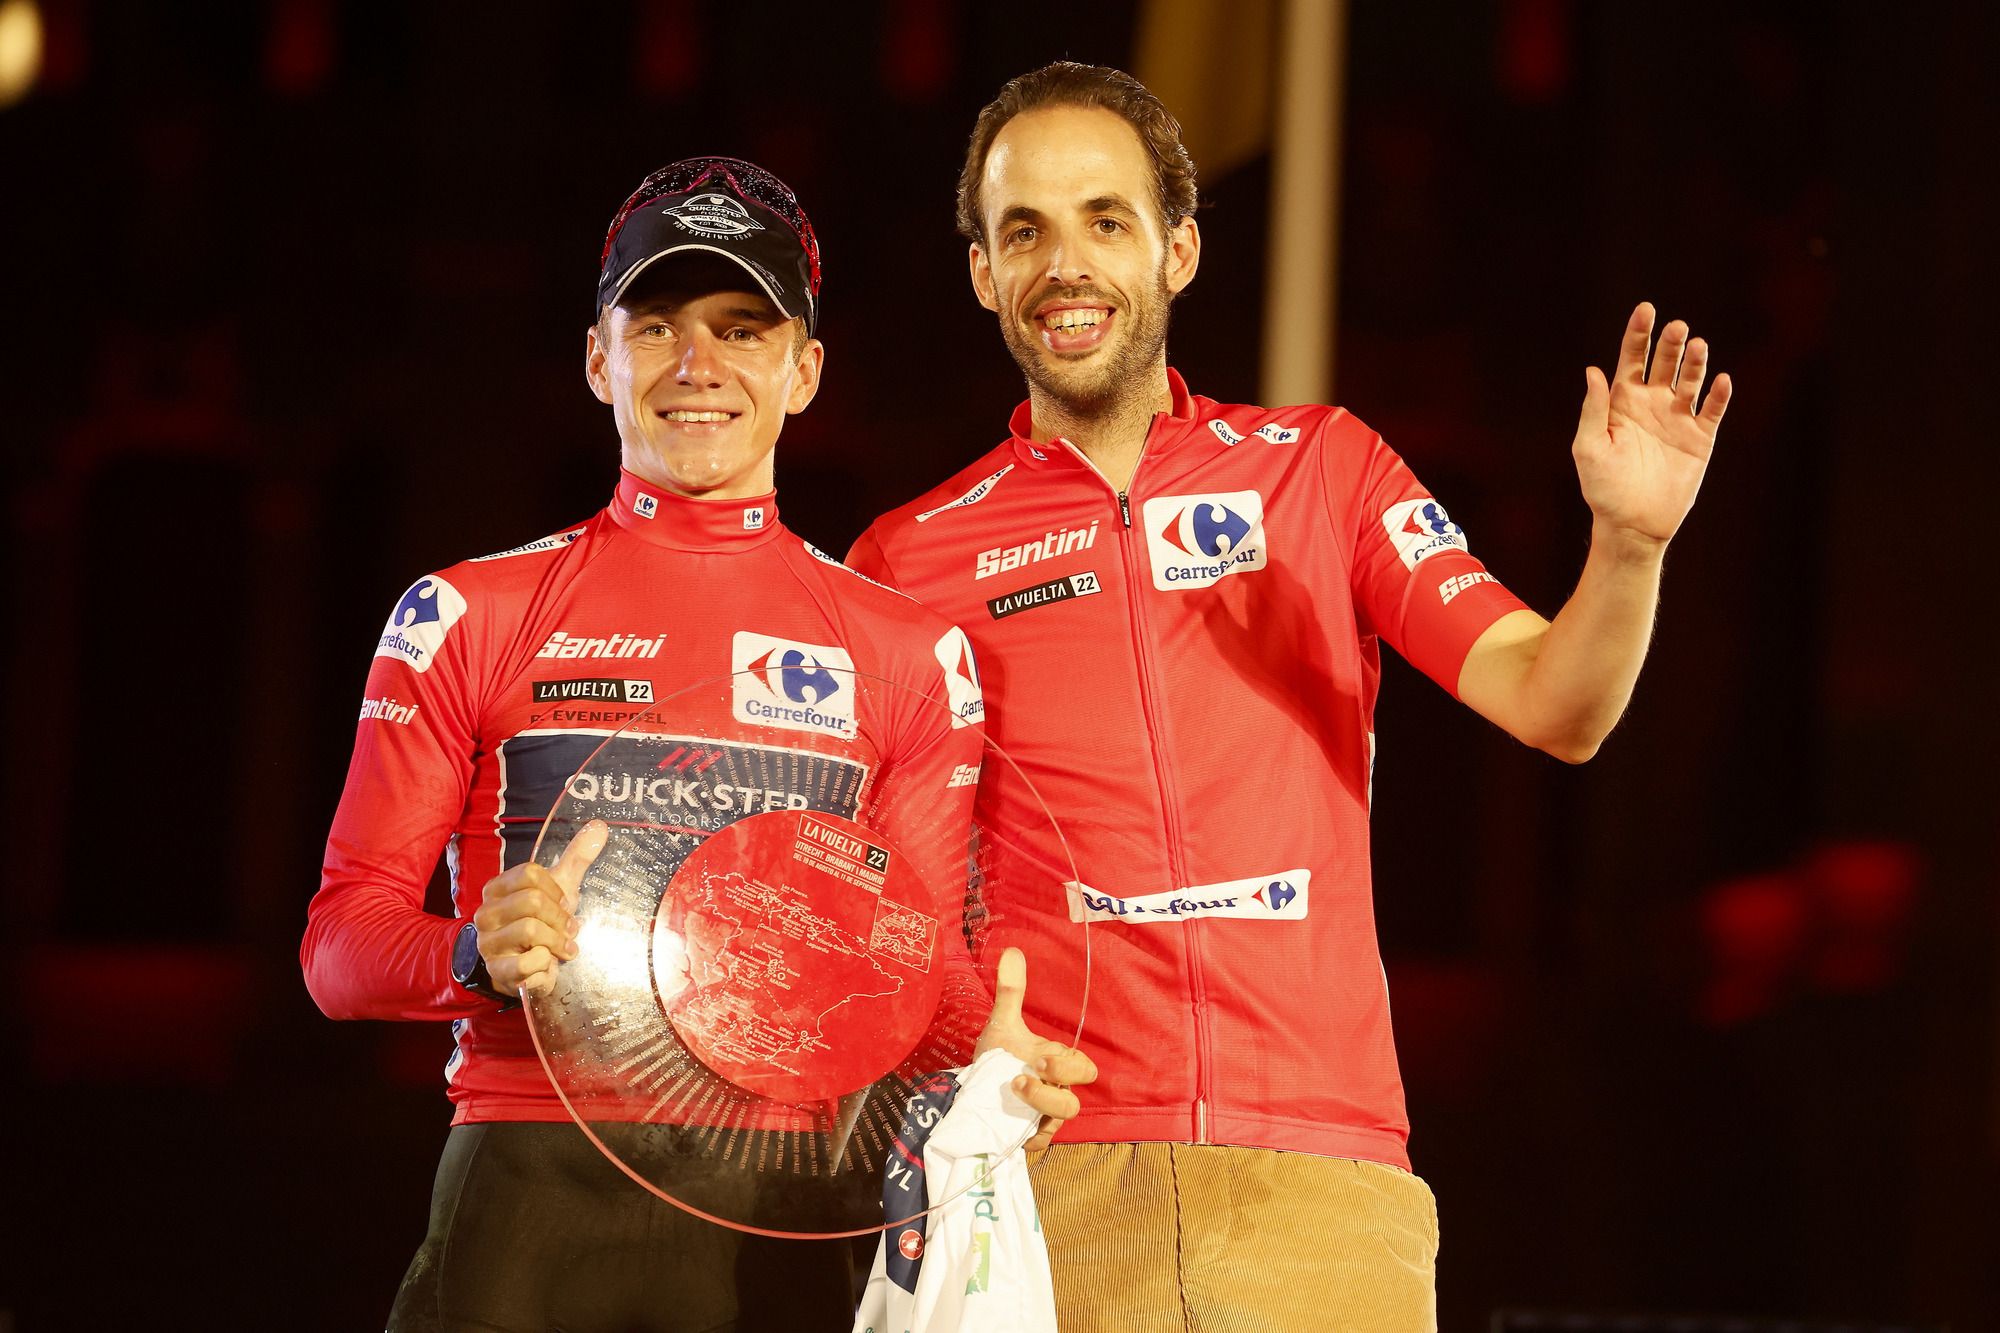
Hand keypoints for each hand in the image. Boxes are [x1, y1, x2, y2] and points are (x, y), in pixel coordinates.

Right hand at [470, 821, 607, 997]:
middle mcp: (487, 913)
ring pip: (529, 929)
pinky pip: (527, 963)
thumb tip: (600, 826)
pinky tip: (547, 964)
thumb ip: (576, 858)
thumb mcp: (558, 889)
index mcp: (498, 889)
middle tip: (568, 929)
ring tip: (563, 948)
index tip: (564, 903)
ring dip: (556, 941)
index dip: (556, 890)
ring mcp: (488, 943)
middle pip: (532, 901)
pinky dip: (545, 964)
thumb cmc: (541, 923)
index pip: (529, 874)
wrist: (524, 968)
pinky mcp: (497, 971)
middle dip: (559, 917)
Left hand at [973, 947, 1096, 1148]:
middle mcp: (1055, 1091)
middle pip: (1076, 1099)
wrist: (971, 1090)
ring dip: (1040, 1104)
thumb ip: (1011, 991)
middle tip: (1026, 1073)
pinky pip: (1040, 1143)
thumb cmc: (997, 1058)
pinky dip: (1028, 1136)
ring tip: (1012, 1090)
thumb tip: (1012, 951)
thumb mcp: (1002, 1025)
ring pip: (1062, 1119)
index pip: (1084, 1069)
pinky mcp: (1029, 1137)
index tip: (1041, 1057)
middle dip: (1055, 1086)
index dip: (1069, 1066)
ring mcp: (1044, 1116)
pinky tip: (1009, 1124)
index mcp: (1056, 1065)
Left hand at [1573, 302, 1732, 546]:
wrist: (1631, 524)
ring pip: (1689, 381)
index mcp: (1622, 402)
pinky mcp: (1699, 438)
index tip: (1646, 309)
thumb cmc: (1603, 488)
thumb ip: (1593, 409)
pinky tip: (1720, 380)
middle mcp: (1652, 404)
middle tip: (1677, 329)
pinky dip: (1717, 395)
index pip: (1631, 358)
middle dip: (1670, 344)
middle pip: (1664, 363)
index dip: (1638, 333)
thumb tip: (1594, 370)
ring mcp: (1677, 419)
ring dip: (1694, 363)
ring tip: (1697, 346)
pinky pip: (1712, 410)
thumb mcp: (1589, 447)